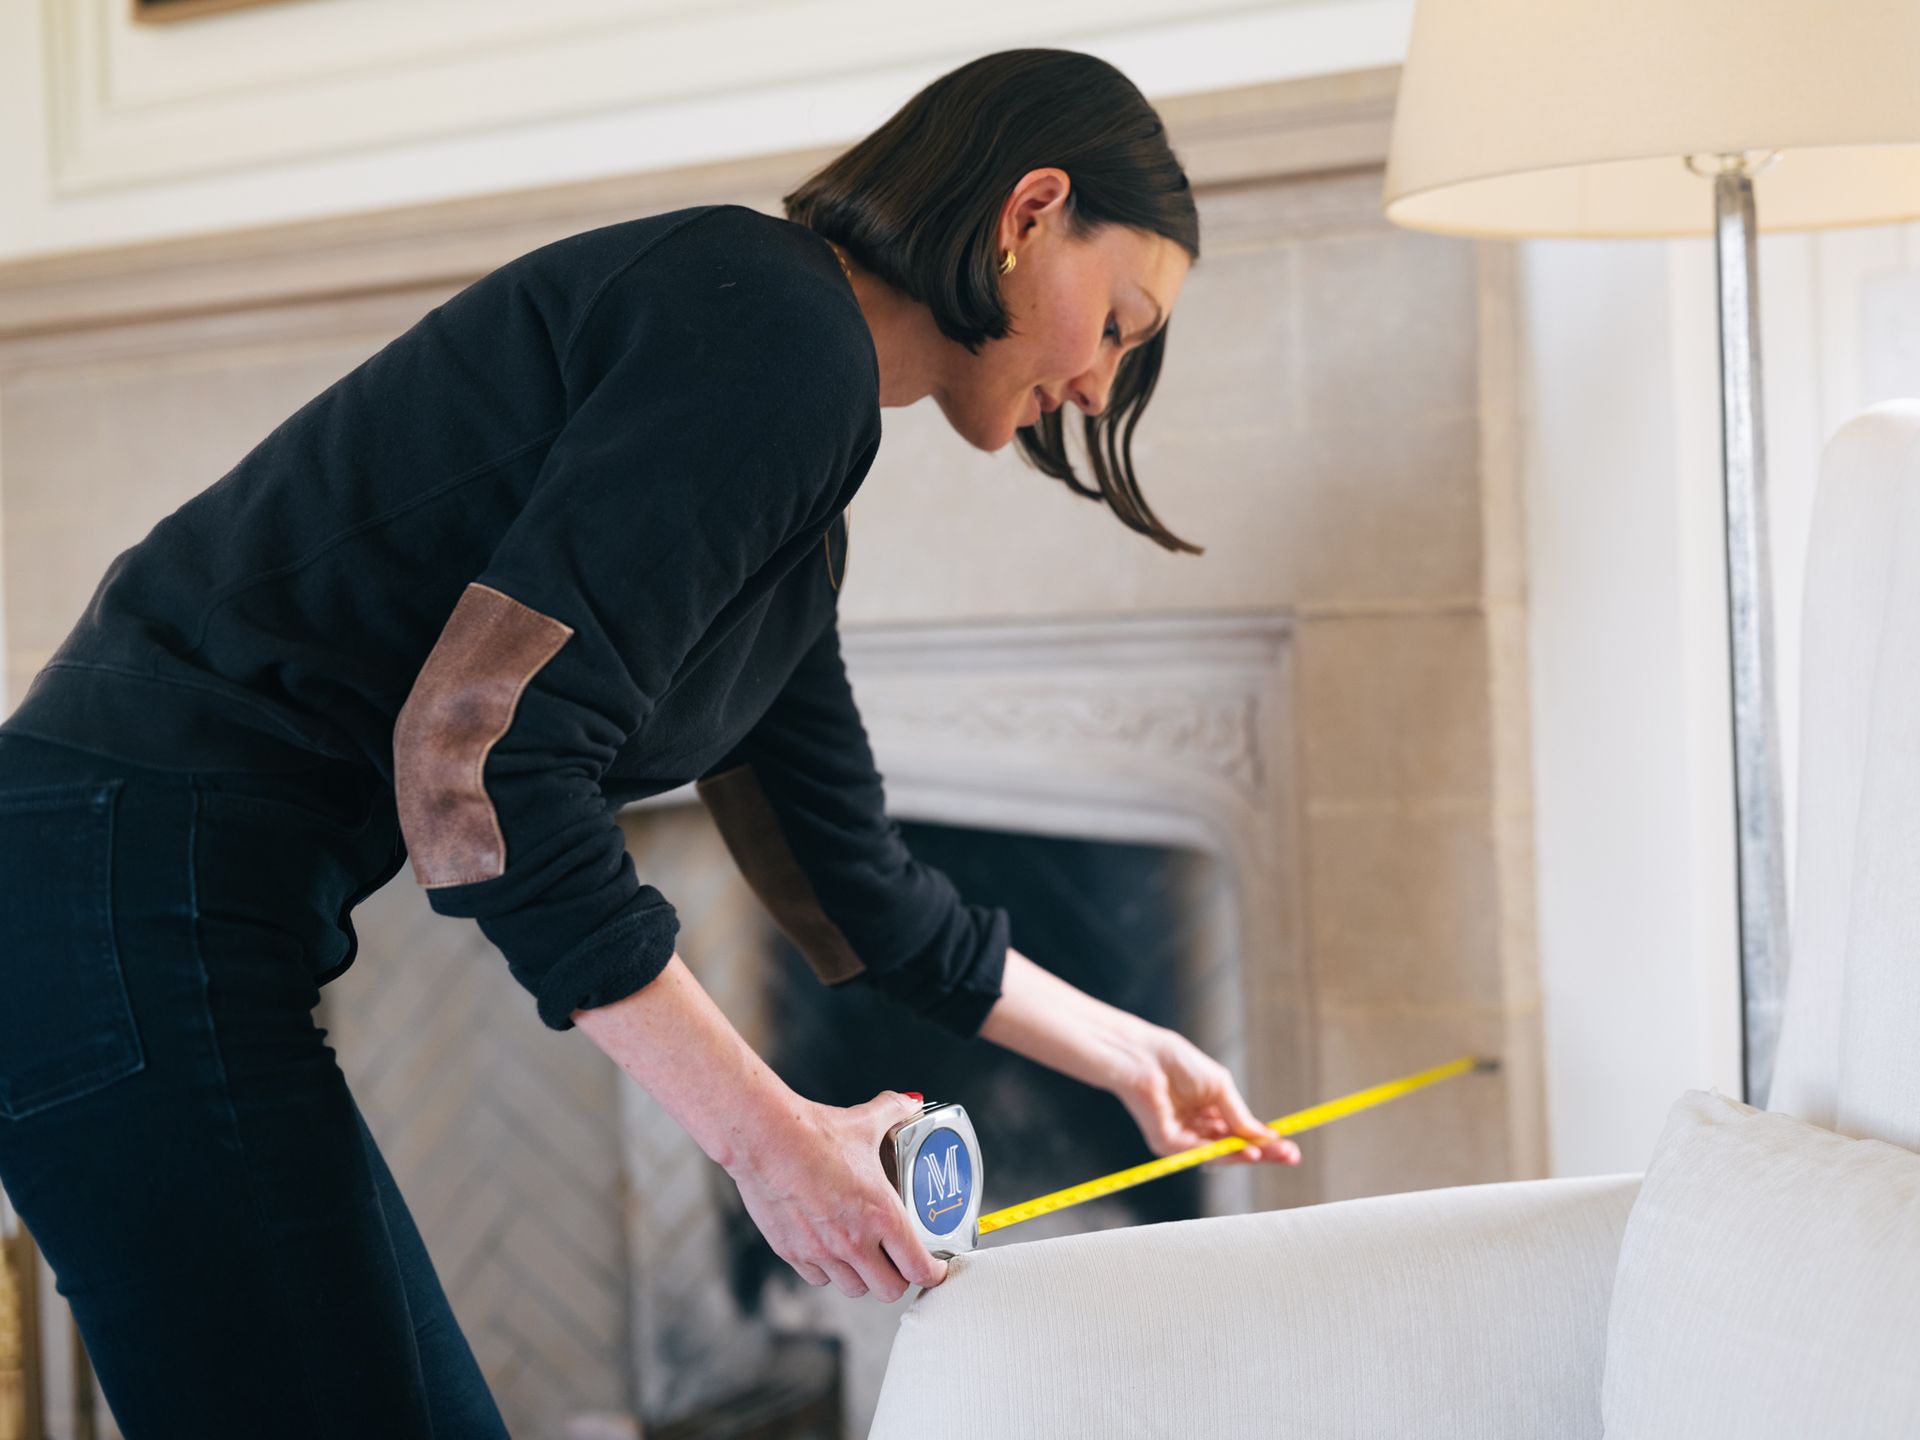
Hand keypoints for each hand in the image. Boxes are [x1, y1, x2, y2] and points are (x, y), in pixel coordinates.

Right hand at [724, 1090, 948, 1301]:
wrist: (764, 1138)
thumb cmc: (813, 1133)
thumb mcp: (864, 1121)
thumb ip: (893, 1111)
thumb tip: (909, 1102)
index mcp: (881, 1214)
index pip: (918, 1267)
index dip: (932, 1272)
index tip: (934, 1267)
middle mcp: (854, 1241)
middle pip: (890, 1290)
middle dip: (899, 1279)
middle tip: (899, 1262)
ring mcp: (822, 1252)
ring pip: (854, 1289)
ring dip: (863, 1278)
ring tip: (865, 1258)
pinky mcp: (792, 1253)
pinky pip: (818, 1278)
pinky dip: (828, 1271)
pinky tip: (830, 1250)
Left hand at [1112, 1025, 1301, 1165]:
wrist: (1145, 1058)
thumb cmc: (1178, 1063)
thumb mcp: (1220, 1087)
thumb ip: (1239, 1114)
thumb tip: (1265, 1136)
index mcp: (1210, 1110)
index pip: (1241, 1132)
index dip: (1265, 1141)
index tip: (1290, 1147)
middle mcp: (1198, 1127)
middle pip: (1235, 1147)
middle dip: (1263, 1152)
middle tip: (1290, 1156)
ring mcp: (1183, 1137)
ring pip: (1220, 1154)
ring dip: (1246, 1155)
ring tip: (1267, 1153)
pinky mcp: (1168, 1144)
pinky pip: (1199, 1153)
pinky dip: (1223, 1154)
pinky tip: (1245, 1151)